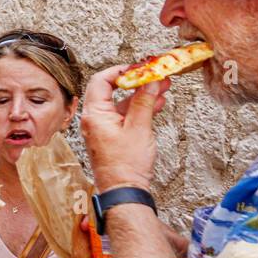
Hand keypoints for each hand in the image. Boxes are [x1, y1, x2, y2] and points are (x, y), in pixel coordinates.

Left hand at [80, 65, 169, 192]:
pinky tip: (156, 104)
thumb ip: (144, 102)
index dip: (121, 70)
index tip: (140, 67)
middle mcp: (94, 119)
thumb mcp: (139, 128)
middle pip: (112, 90)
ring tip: (163, 87)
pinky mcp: (110, 136)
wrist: (124, 190)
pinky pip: (123, 116)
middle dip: (136, 81)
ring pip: (121, 104)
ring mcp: (102, 128)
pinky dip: (139, 109)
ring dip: (141, 95)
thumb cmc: (126, 165)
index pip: (101, 80)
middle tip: (155, 74)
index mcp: (94, 114)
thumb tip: (150, 82)